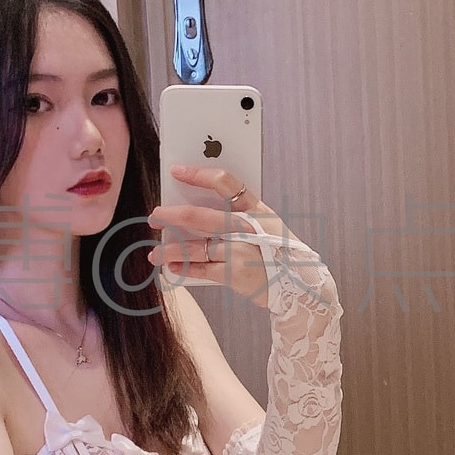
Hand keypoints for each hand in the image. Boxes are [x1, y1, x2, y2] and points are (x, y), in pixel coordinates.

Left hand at [147, 163, 291, 307]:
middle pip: (199, 216)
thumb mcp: (265, 224)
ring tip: (155, 253)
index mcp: (256, 209)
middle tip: (155, 216)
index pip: (225, 183)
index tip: (177, 171)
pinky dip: (183, 268)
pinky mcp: (236, 274)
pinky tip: (172, 268)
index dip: (198, 174)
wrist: (299, 283)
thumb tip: (195, 210)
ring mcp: (241, 250)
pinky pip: (201, 269)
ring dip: (169, 249)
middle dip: (170, 215)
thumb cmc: (277, 250)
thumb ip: (238, 215)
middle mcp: (247, 227)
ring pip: (195, 246)